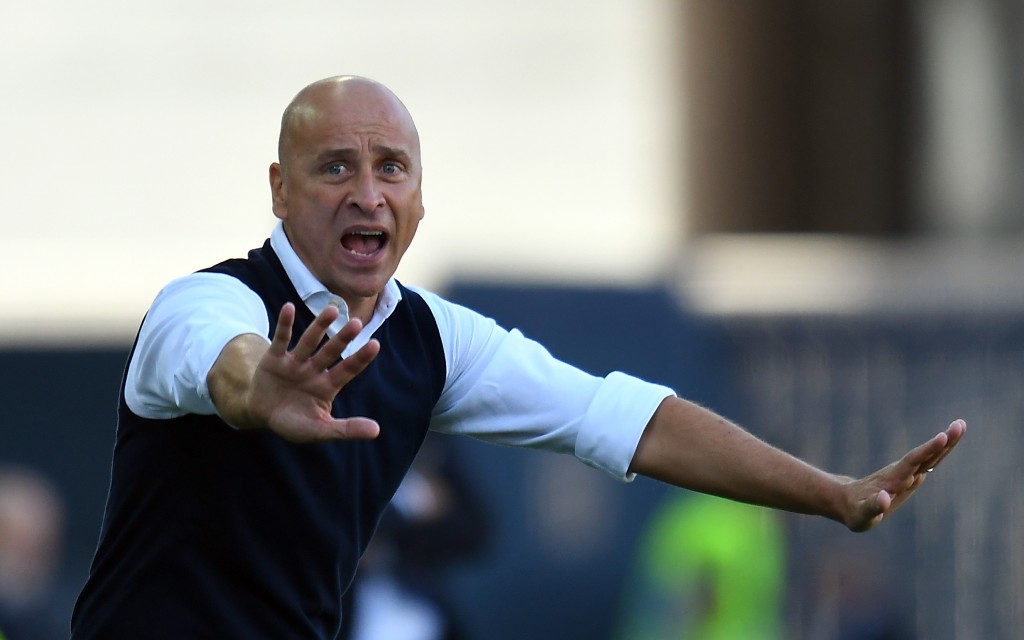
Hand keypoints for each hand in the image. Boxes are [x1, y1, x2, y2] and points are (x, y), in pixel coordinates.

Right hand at [244, 303, 380, 442]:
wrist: (261, 415)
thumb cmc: (294, 423)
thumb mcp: (319, 430)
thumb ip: (345, 429)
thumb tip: (376, 431)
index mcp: (327, 385)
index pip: (348, 370)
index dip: (361, 358)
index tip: (375, 344)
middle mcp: (314, 370)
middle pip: (330, 352)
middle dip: (343, 338)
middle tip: (357, 323)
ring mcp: (294, 362)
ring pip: (309, 341)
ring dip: (319, 326)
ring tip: (331, 310)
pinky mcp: (274, 358)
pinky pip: (280, 339)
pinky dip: (284, 324)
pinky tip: (288, 308)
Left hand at [840, 419, 965, 531]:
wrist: (847, 501)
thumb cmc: (856, 511)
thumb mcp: (862, 514)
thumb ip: (873, 507)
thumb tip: (885, 498)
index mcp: (893, 480)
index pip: (913, 461)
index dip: (928, 449)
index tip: (942, 436)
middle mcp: (902, 473)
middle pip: (925, 455)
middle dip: (944, 442)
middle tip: (960, 424)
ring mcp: (906, 475)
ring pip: (929, 457)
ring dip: (945, 444)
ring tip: (960, 426)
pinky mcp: (909, 477)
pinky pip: (927, 462)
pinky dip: (939, 452)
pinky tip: (948, 441)